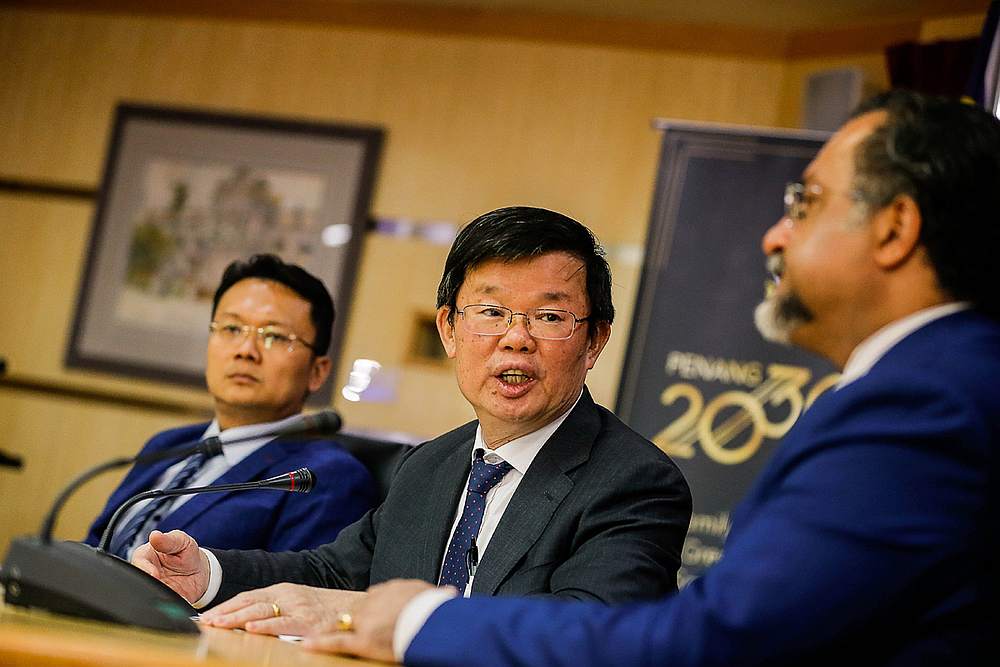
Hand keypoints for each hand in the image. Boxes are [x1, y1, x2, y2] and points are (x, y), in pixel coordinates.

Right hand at [130, 529, 209, 603]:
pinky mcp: (160, 603)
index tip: (155, 574)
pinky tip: (173, 608)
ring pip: (147, 597)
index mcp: (144, 557)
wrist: (199, 572)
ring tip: (168, 597)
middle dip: (147, 587)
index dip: (145, 569)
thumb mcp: (181, 541)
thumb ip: (169, 540)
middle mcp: (144, 574)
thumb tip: (154, 535)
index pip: (138, 563)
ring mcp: (151, 589)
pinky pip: (159, 609)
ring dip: (156, 599)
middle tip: (160, 588)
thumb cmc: (186, 552)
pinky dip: (165, 610)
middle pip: (138, 583)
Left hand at [199, 583, 365, 635]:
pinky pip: (285, 625)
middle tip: (206, 622)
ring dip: (237, 619)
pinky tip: (252, 629)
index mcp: (284, 590)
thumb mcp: (300, 603)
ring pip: (262, 611)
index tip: (207, 616)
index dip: (226, 606)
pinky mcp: (310, 623)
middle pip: (250, 602)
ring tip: (219, 625)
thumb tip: (249, 619)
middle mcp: (289, 595)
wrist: (360, 609)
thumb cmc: (329, 610)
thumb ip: (277, 608)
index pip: (248, 596)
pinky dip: (267, 626)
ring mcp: (299, 608)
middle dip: (226, 612)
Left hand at [303, 579, 438, 662]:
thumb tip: (449, 592)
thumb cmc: (438, 608)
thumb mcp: (436, 594)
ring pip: (344, 623)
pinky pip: (338, 642)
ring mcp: (367, 621)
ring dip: (332, 629)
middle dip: (353, 618)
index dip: (374, 606)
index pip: (375, 596)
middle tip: (344, 624)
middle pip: (357, 610)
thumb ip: (436, 594)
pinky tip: (308, 645)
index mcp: (391, 590)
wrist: (433, 620)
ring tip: (314, 634)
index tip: (375, 612)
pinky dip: (321, 643)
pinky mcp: (363, 640)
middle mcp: (375, 602)